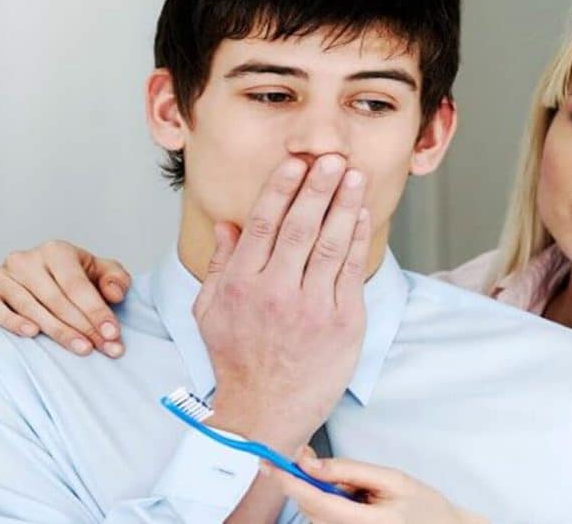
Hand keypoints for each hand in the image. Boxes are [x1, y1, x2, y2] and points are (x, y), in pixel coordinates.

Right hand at [0, 240, 130, 356]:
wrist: (42, 277)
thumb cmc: (76, 277)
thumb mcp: (102, 271)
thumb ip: (116, 279)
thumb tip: (114, 294)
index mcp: (56, 250)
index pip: (77, 285)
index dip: (96, 311)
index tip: (112, 333)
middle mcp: (26, 259)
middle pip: (57, 300)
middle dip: (83, 327)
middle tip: (103, 347)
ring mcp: (3, 274)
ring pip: (31, 308)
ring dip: (58, 332)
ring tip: (82, 348)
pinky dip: (11, 322)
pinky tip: (32, 333)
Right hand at [195, 154, 369, 455]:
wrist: (264, 413)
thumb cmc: (237, 361)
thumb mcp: (210, 312)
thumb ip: (219, 265)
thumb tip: (228, 224)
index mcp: (240, 285)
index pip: (262, 223)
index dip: (281, 188)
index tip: (295, 163)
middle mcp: (274, 291)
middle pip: (300, 226)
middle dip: (318, 186)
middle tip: (331, 157)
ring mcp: (311, 307)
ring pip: (331, 243)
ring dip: (344, 205)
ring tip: (354, 176)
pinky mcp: (342, 322)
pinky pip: (352, 271)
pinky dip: (357, 239)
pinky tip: (361, 215)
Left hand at [261, 450, 487, 523]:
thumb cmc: (423, 506)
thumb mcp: (391, 478)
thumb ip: (349, 470)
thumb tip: (309, 463)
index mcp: (368, 523)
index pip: (316, 501)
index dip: (289, 481)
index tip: (269, 463)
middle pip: (310, 507)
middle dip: (306, 479)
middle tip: (313, 456)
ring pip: (315, 514)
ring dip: (320, 493)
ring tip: (357, 490)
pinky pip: (325, 521)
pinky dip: (328, 505)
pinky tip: (351, 502)